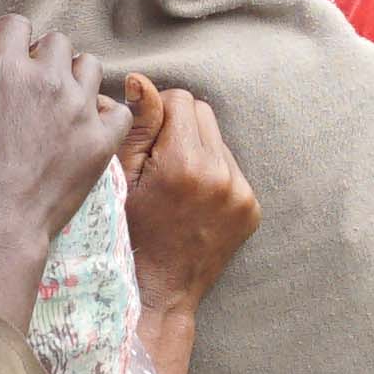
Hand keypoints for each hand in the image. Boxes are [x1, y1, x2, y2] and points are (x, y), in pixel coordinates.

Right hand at [0, 13, 131, 327]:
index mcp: (3, 66)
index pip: (16, 23)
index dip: (7, 42)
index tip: (2, 66)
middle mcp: (47, 78)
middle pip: (56, 42)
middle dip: (41, 58)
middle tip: (27, 90)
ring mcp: (80, 108)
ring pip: (88, 66)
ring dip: (73, 78)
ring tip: (56, 105)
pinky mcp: (102, 139)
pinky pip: (118, 108)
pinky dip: (105, 113)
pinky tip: (85, 126)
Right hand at [117, 81, 260, 318]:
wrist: (159, 292)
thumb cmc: (128, 234)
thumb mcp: (121, 180)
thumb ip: (137, 127)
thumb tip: (142, 81)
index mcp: (184, 164)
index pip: (180, 99)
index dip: (157, 112)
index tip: (144, 140)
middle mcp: (221, 175)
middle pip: (203, 113)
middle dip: (179, 127)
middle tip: (158, 161)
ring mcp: (241, 194)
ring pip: (219, 140)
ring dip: (197, 150)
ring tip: (175, 184)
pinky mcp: (251, 208)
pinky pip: (232, 168)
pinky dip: (213, 174)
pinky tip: (192, 200)